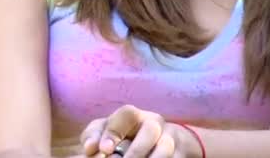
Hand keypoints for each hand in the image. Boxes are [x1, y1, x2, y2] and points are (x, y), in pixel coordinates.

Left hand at [77, 105, 198, 157]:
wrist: (156, 142)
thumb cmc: (122, 137)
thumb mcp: (105, 132)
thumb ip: (94, 136)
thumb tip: (90, 149)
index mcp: (134, 116)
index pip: (127, 115)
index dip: (114, 132)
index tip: (104, 150)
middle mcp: (154, 124)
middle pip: (151, 130)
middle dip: (135, 151)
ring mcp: (169, 139)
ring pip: (164, 148)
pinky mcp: (179, 153)